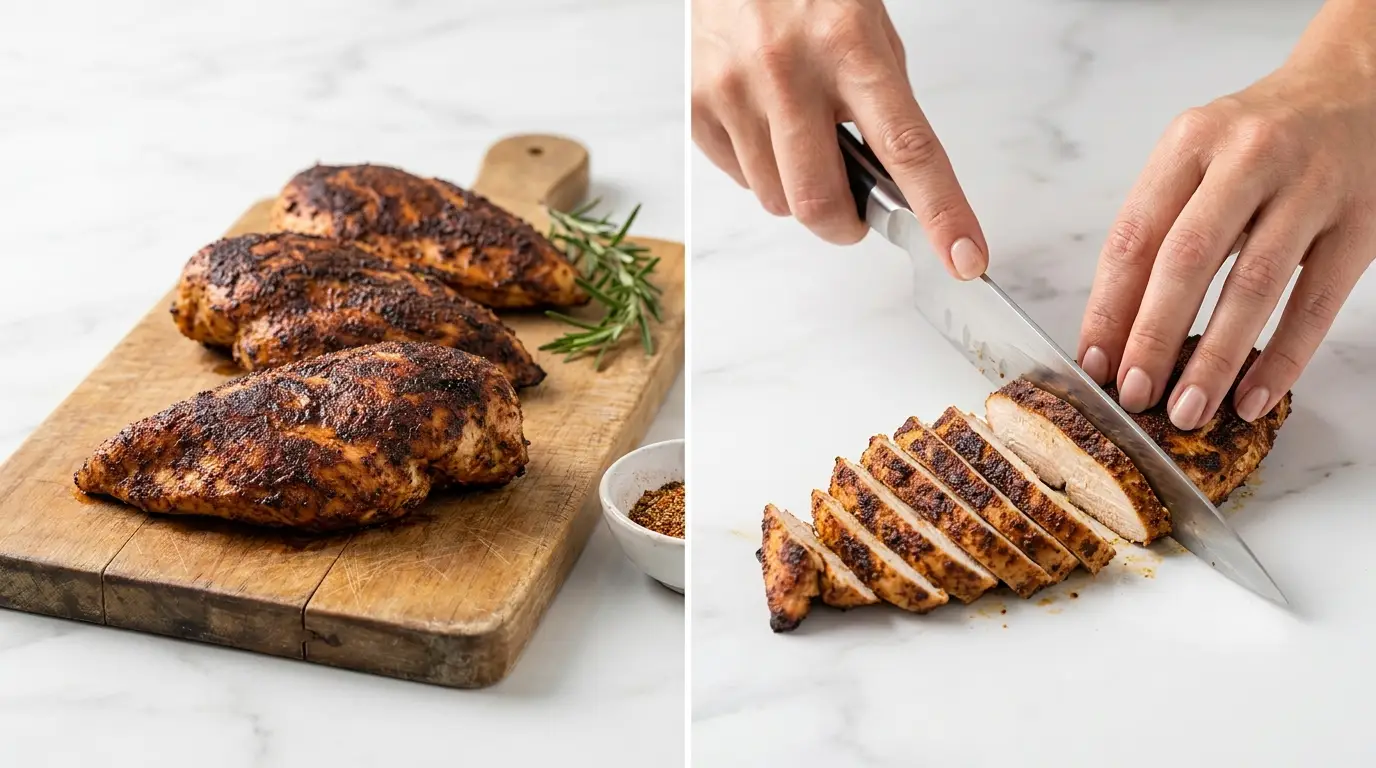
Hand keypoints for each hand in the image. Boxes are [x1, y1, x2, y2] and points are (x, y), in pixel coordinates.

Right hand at [691, 0, 987, 278]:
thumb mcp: (868, 30)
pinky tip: (765, 125)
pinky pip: (739, 181)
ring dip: (798, 192)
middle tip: (855, 212)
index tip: (963, 257)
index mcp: (849, 45)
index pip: (906, 147)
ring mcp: (735, 90)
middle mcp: (788, 70)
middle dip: (844, 224)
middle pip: (819, 201)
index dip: (940, 211)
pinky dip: (760, 171)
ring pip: (776, 200)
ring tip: (800, 136)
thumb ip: (883, 106)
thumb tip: (894, 185)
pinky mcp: (697, 106)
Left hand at [1077, 0, 1375, 428]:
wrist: (1357, 87)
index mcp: (1190, 143)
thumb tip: (1116, 328)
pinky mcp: (1360, 221)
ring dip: (1215, 359)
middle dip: (1153, 337)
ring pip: (1251, 285)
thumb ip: (1161, 226)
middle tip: (1134, 394)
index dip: (1108, 307)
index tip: (1093, 362)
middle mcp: (1246, 157)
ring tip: (1187, 409)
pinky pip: (1315, 301)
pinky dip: (1282, 358)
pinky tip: (1252, 397)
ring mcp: (1309, 187)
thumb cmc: (1260, 139)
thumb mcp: (1198, 158)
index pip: (1134, 235)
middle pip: (1186, 260)